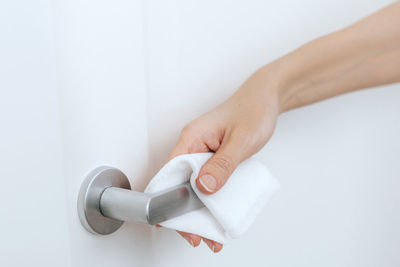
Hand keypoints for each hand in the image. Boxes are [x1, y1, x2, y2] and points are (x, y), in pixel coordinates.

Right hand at [167, 66, 281, 251]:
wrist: (266, 99)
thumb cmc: (254, 110)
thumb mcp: (241, 140)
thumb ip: (222, 164)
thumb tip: (203, 187)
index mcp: (191, 138)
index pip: (170, 172)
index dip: (168, 198)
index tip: (173, 221)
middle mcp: (193, 146)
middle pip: (179, 184)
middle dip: (185, 212)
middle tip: (196, 235)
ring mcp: (203, 153)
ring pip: (193, 186)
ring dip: (199, 210)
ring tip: (209, 233)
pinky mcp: (214, 159)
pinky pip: (207, 182)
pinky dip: (211, 200)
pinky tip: (217, 216)